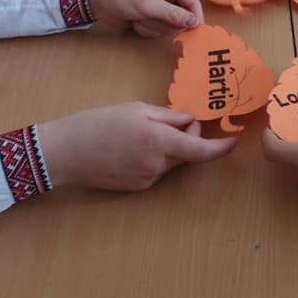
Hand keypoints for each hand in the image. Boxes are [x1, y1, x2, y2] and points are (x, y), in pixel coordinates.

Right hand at [38, 102, 237, 190]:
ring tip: (143, 132)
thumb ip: (168, 116)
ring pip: (173, 161)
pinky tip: (133, 148)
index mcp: (158, 140)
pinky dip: (156, 158)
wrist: (64, 152)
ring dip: (171, 147)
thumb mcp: (135, 109)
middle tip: (174, 120)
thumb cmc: (97, 124)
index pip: (200, 150)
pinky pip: (158, 170)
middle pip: (188, 152)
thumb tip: (189, 120)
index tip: (233, 142)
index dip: (220, 148)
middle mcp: (157, 164)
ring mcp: (148, 179)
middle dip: (189, 136)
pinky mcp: (138, 187)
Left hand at [88, 0, 203, 36]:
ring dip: (152, 26)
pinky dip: (145, 29)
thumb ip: (173, 14)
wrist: (96, 0)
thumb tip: (196, 22)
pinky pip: (157, 31)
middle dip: (163, 22)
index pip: (192, 2)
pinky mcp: (150, 18)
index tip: (193, 30)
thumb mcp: (148, 4)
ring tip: (138, 17)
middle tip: (148, 16)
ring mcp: (159, 8)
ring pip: (168, 27)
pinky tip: (135, 21)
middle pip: (181, 18)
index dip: (194, 17)